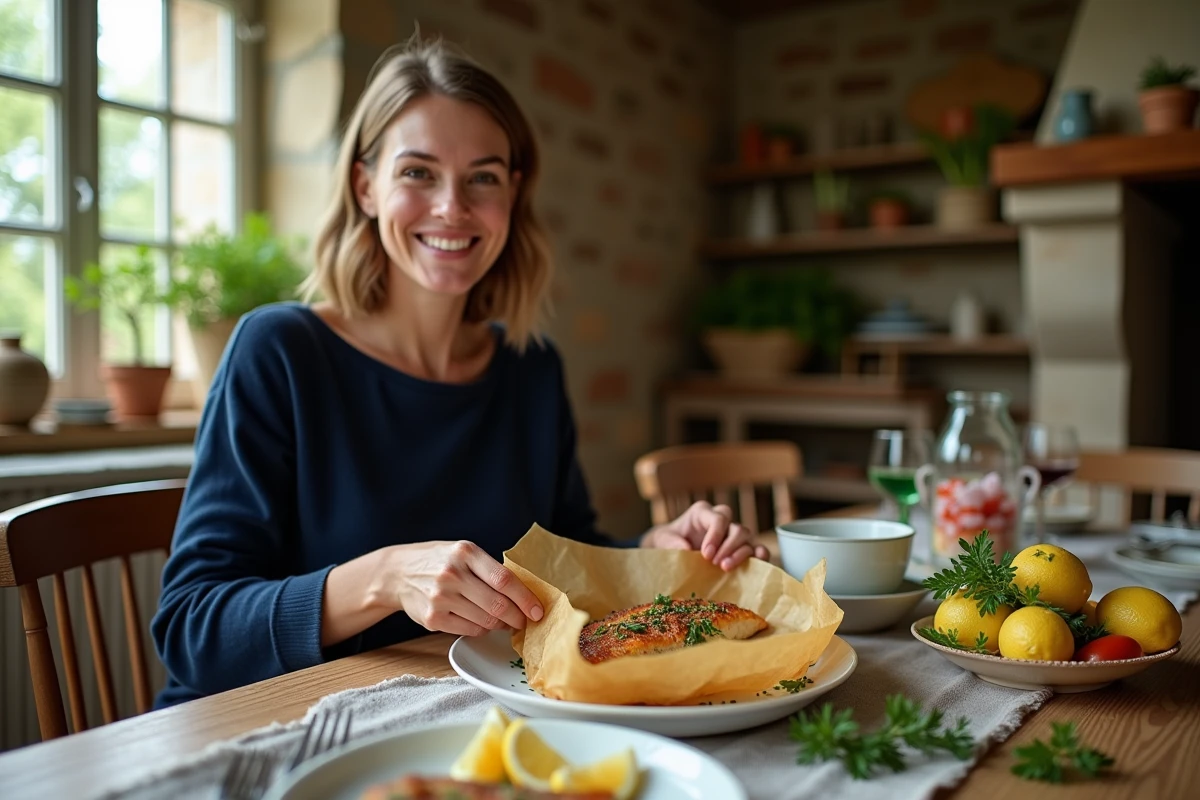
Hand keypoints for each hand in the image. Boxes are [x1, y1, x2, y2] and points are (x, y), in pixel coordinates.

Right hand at [387, 541, 543, 636]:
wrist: (397, 573)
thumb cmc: (438, 561)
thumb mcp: (463, 552)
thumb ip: (488, 568)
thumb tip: (524, 595)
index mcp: (465, 552)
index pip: (504, 579)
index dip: (526, 598)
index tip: (538, 610)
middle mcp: (452, 574)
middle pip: (498, 605)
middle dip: (518, 617)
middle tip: (526, 621)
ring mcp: (440, 598)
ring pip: (486, 621)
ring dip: (501, 625)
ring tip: (505, 621)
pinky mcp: (432, 618)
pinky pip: (470, 630)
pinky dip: (482, 629)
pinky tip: (482, 622)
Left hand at [640, 501, 768, 570]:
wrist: (671, 549)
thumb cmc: (668, 540)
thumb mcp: (662, 539)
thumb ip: (670, 542)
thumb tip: (685, 549)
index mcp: (703, 513)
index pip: (718, 518)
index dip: (715, 536)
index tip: (706, 555)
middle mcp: (721, 520)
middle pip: (736, 527)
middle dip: (728, 546)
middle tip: (716, 563)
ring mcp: (732, 534)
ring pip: (747, 537)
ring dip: (740, 554)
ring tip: (725, 568)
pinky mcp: (740, 548)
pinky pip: (757, 548)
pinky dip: (760, 556)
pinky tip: (758, 563)